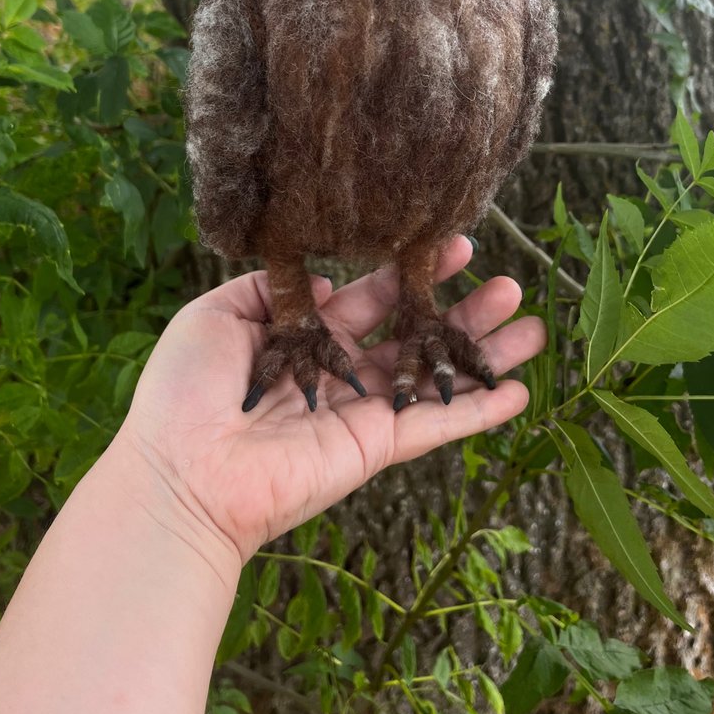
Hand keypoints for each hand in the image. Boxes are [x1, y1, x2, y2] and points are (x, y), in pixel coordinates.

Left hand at [117, 236, 544, 564]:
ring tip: (532, 328)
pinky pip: (436, 425)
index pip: (372, 297)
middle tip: (509, 285)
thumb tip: (323, 283)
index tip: (453, 244)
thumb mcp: (214, 315)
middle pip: (416, 336)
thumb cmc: (184, 392)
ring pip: (437, 377)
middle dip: (464, 311)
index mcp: (305, 339)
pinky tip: (519, 393)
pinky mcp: (375, 447)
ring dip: (485, 355)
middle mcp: (341, 373)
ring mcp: (362, 412)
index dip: (411, 272)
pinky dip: (478, 411)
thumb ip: (270, 290)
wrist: (182, 470)